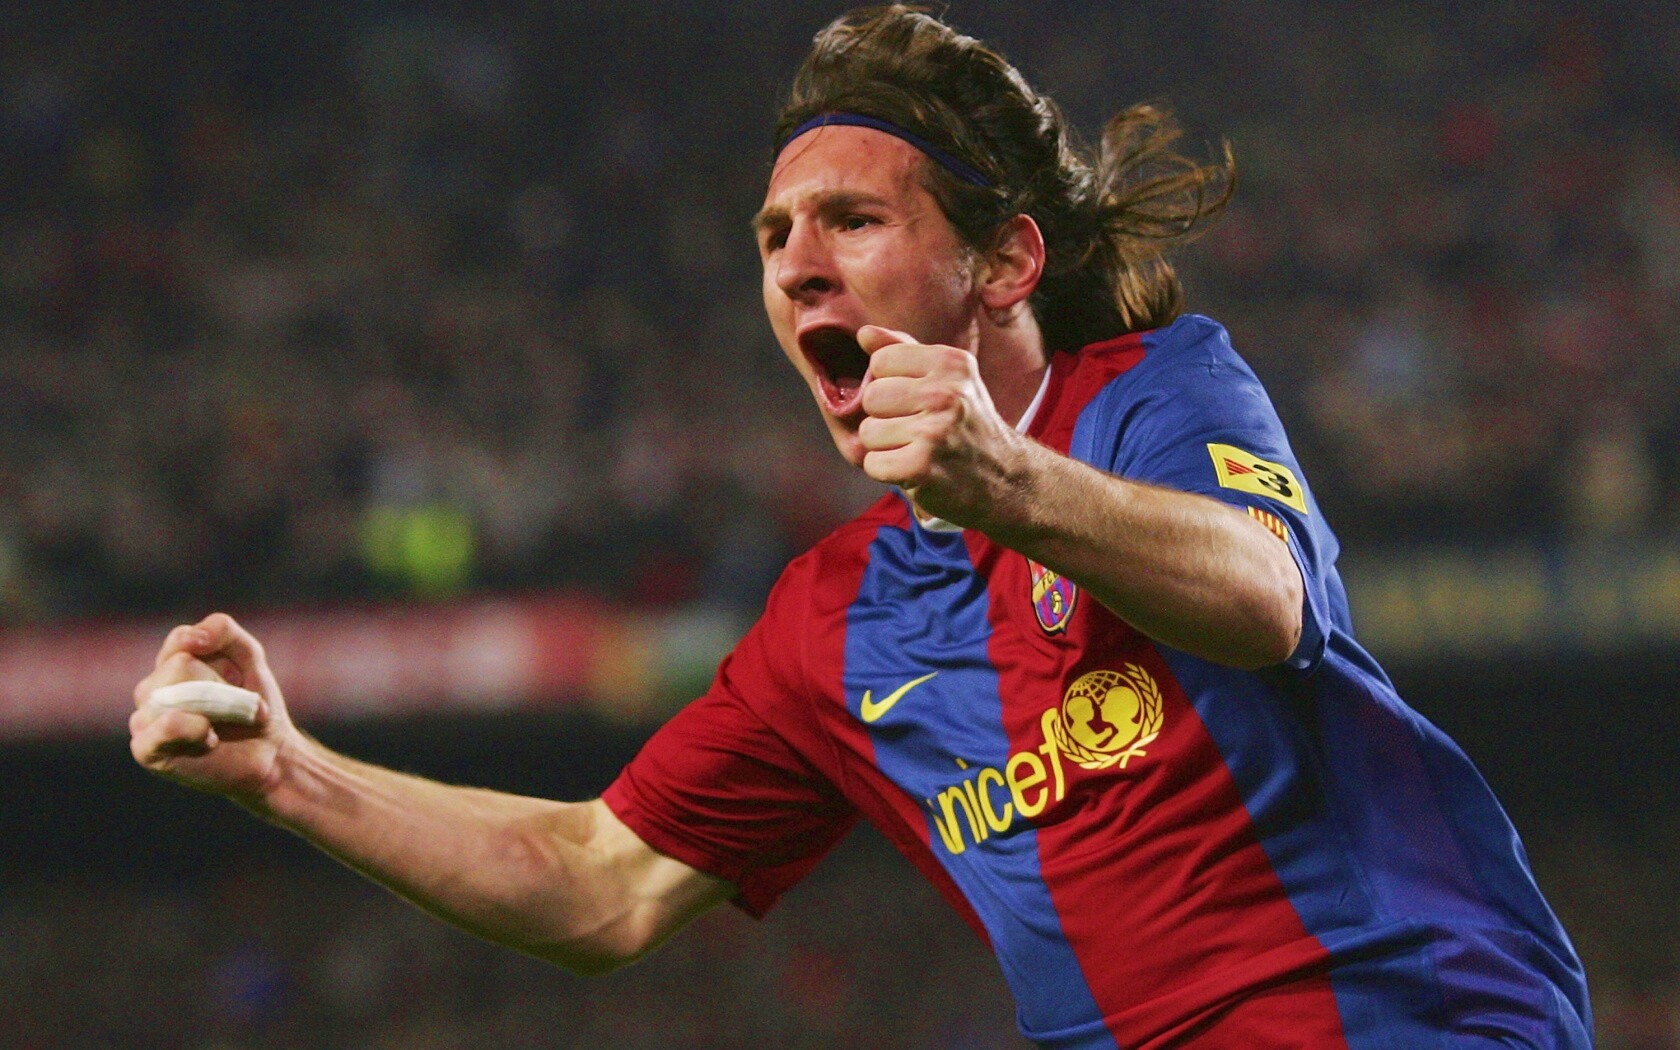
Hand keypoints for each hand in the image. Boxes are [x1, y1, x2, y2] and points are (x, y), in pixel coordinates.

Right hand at [130, 613, 297, 804]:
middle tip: (237, 708)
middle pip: (180, 666)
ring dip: (216, 710)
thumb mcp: (249, 657)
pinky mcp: (146, 749)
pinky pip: (163, 725)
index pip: (181, 640)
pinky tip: (208, 741)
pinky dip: (195, 729)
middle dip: (221, 688)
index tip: (238, 673)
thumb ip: (222, 630)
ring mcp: (144, 719)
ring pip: (173, 694)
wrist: (269, 754)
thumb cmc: (255, 705)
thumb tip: (191, 638)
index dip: (213, 652)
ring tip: (223, 726)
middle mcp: (152, 688)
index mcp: (171, 663)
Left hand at [856, 325, 1026, 526]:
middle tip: (915, 429)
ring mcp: (934, 431)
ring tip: (916, 449)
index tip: (916, 400)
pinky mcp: (922, 467)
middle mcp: (946, 393)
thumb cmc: (965, 424)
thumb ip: (903, 350)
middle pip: (872, 397)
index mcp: (950, 363)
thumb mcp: (947, 377)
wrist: (1005, 477)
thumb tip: (864, 333)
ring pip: (868, 432)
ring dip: (885, 447)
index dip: (891, 383)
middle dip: (885, 417)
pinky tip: (913, 470)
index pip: (881, 361)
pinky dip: (886, 471)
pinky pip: (873, 463)